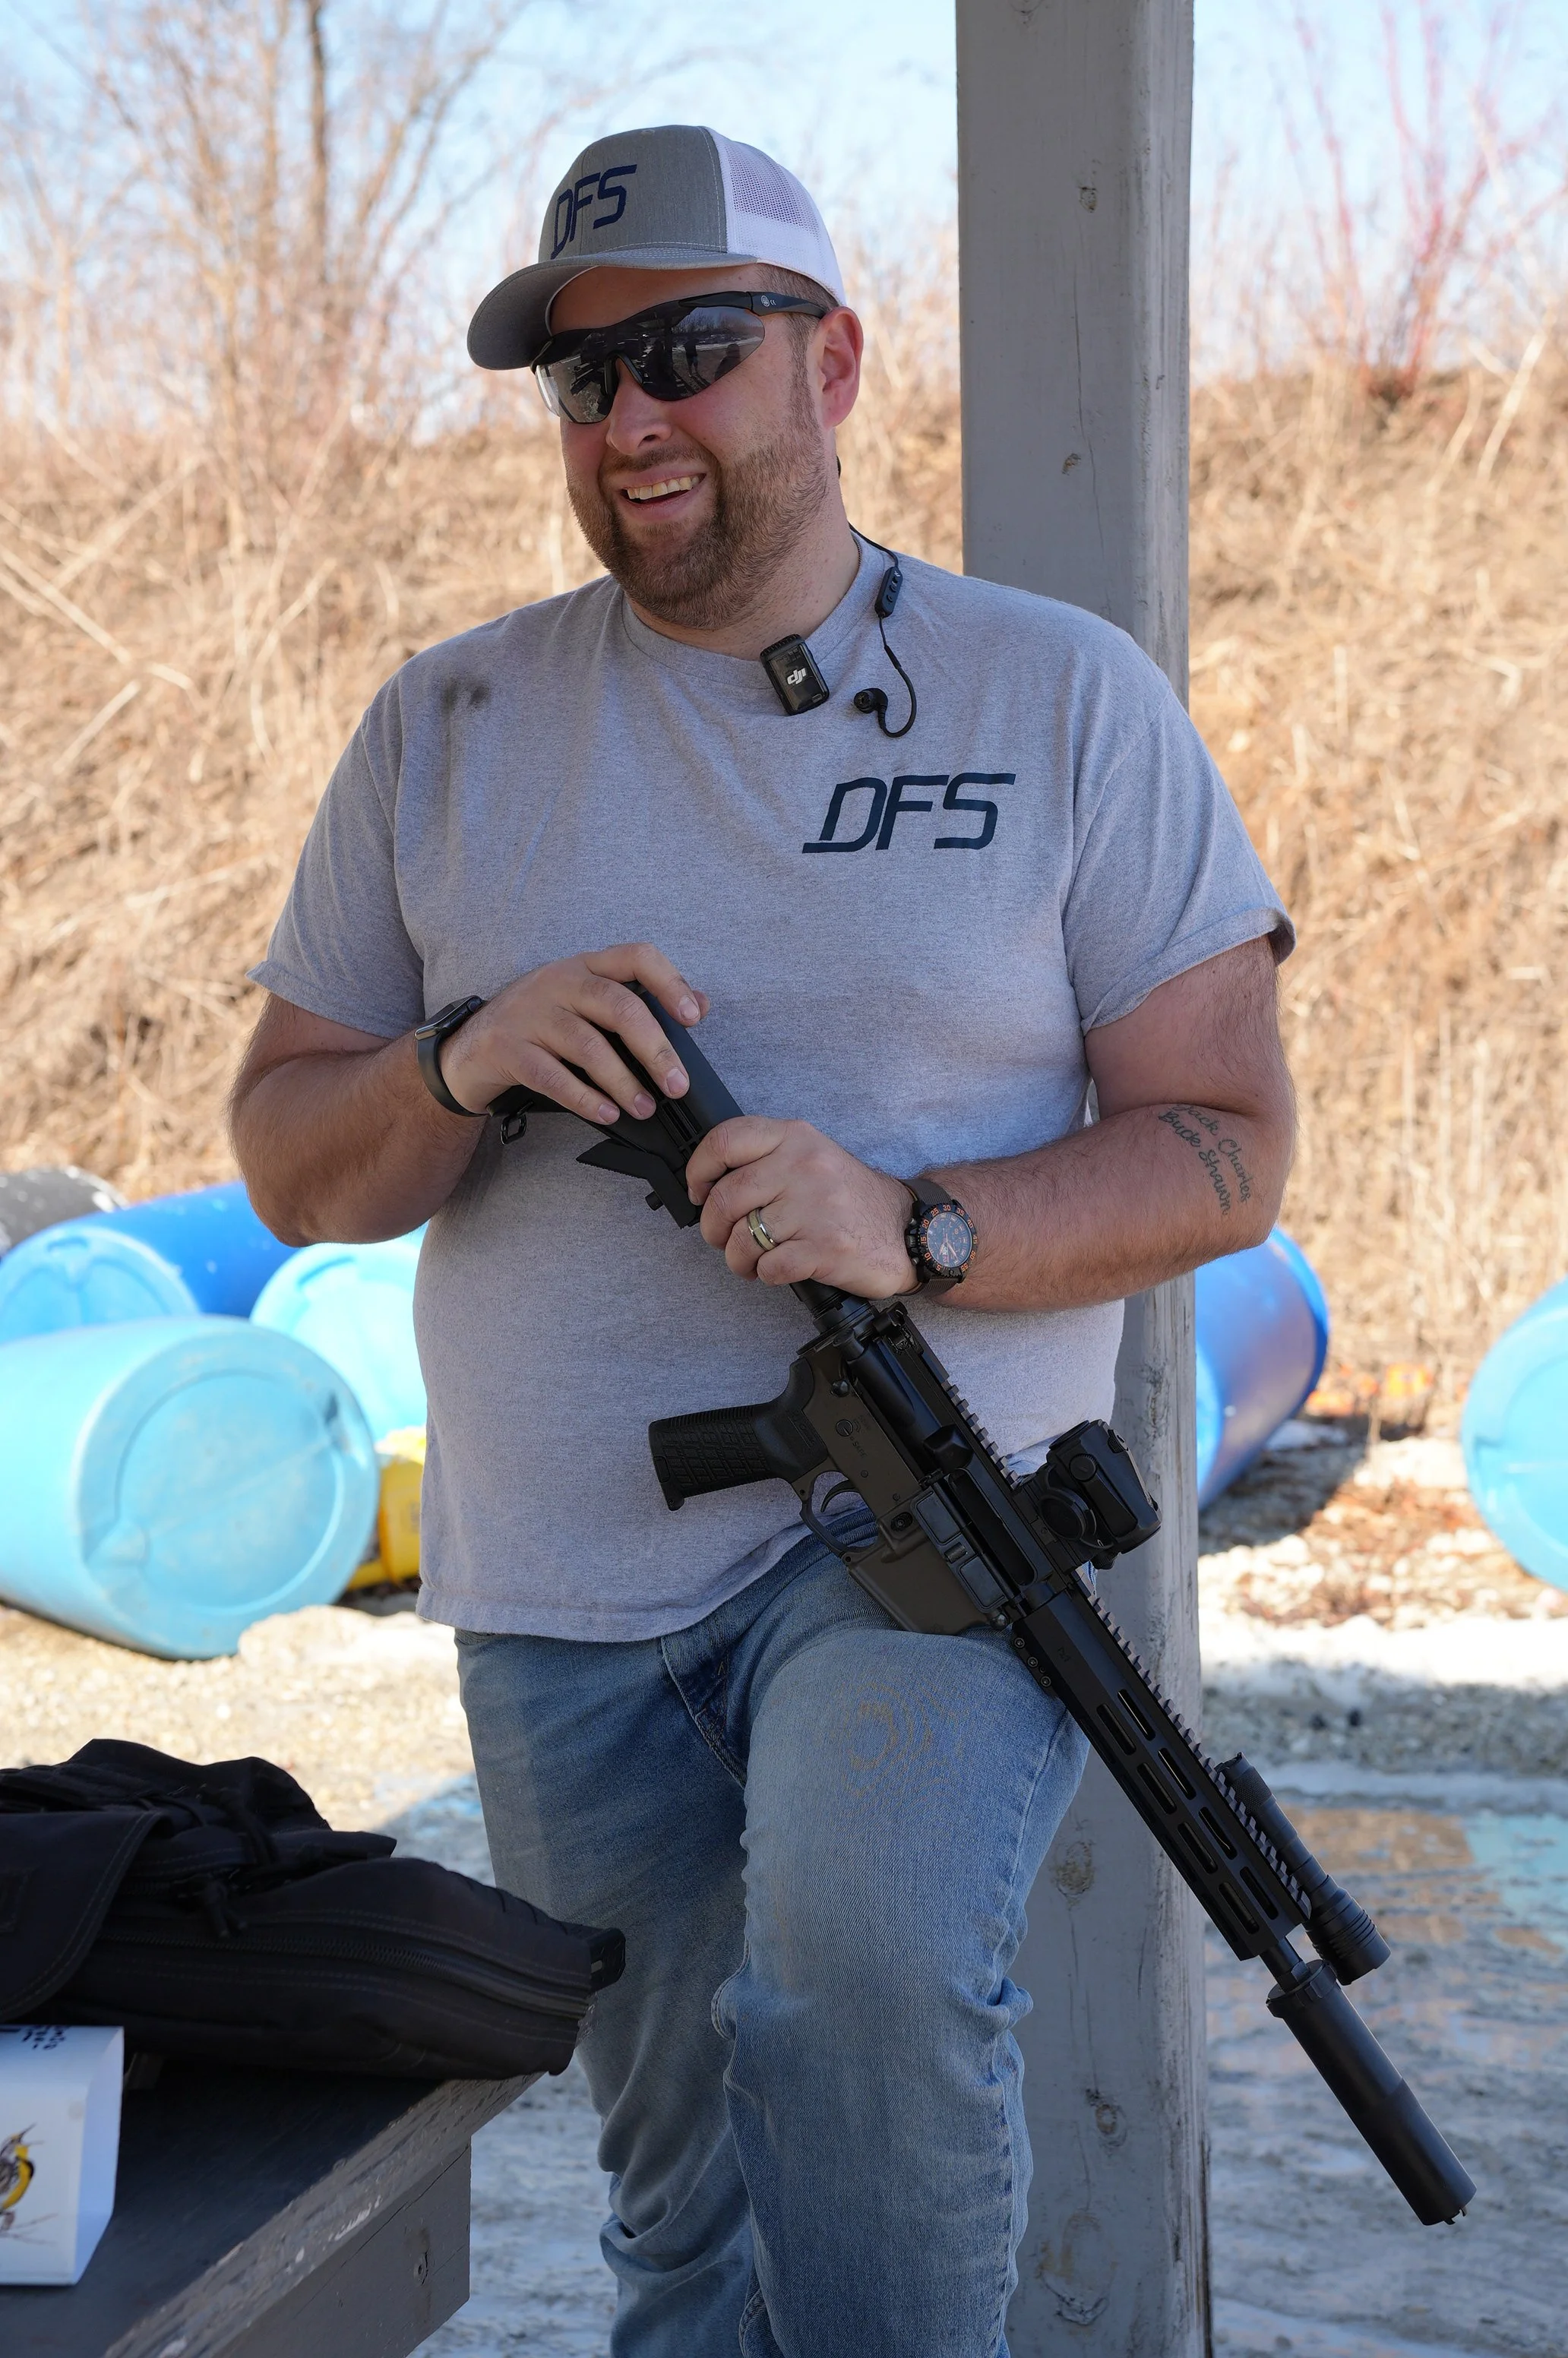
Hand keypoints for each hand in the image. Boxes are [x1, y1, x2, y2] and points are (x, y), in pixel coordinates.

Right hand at [438, 944, 707, 1123]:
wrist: (469, 1047)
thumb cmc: (541, 1025)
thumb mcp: (587, 1003)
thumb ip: (641, 1001)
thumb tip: (701, 1005)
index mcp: (585, 965)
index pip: (636, 956)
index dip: (670, 983)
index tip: (692, 1018)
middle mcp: (558, 981)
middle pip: (617, 1005)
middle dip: (655, 1049)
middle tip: (677, 1085)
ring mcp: (529, 1013)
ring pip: (587, 1045)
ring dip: (623, 1082)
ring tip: (645, 1108)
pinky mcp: (507, 1048)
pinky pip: (552, 1076)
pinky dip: (584, 1098)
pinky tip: (607, 1114)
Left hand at [685, 1116, 917, 1295]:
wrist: (908, 1230)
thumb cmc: (850, 1198)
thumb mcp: (811, 1157)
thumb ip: (765, 1160)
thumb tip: (708, 1182)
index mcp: (795, 1138)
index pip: (726, 1140)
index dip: (698, 1169)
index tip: (698, 1192)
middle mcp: (804, 1166)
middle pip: (726, 1197)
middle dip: (712, 1227)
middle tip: (720, 1238)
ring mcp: (816, 1207)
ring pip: (742, 1238)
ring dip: (737, 1259)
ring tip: (750, 1261)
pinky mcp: (826, 1247)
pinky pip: (769, 1267)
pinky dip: (765, 1275)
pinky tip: (778, 1270)